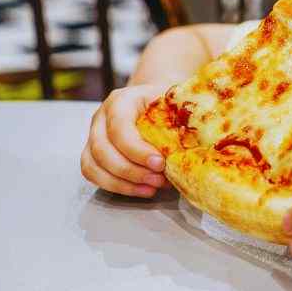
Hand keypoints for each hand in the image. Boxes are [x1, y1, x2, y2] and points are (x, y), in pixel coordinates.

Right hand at [80, 83, 171, 197]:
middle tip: (158, 180)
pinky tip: (140, 189)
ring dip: (123, 182)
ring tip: (151, 188)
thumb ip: (181, 120)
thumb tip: (200, 143)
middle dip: (131, 170)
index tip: (160, 163)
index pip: (119, 127)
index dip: (137, 150)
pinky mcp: (91, 153)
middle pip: (103, 149)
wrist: (151, 101)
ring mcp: (93, 135)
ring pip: (94, 165)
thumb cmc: (164, 104)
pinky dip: (116, 186)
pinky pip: (93, 173)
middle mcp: (101, 117)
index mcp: (121, 100)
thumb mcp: (174, 104)